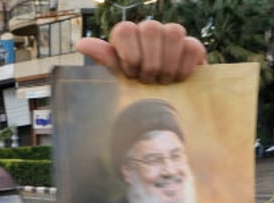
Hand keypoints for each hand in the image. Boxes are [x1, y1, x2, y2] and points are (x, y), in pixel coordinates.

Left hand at [76, 21, 206, 83]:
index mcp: (127, 36)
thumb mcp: (117, 77)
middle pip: (151, 28)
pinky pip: (191, 47)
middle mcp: (149, 30)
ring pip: (173, 33)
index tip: (131, 74)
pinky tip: (178, 80)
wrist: (164, 103)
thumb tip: (81, 44)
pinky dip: (184, 67)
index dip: (129, 54)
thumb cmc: (135, 90)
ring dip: (168, 63)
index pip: (124, 30)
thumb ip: (104, 59)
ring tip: (163, 81)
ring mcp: (172, 35)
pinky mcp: (192, 46)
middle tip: (148, 81)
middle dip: (149, 61)